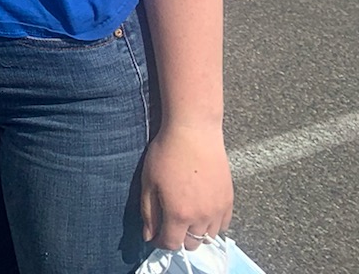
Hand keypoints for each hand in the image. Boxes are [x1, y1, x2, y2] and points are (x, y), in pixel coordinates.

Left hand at [140, 122, 232, 250]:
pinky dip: (212, 225)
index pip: (171, 244)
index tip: (155, 234)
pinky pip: (223, 225)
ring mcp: (218, 210)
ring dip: (196, 233)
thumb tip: (149, 236)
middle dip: (178, 238)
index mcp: (179, 214)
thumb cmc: (167, 153)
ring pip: (208, 237)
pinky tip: (202, 212)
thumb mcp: (149, 182)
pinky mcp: (229, 200)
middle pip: (191, 244)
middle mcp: (202, 217)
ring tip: (186, 217)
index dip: (160, 242)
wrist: (194, 132)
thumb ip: (149, 213)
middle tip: (169, 223)